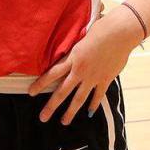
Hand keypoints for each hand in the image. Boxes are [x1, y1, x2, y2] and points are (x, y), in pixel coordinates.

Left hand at [29, 9, 141, 124]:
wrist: (118, 33)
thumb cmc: (100, 28)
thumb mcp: (81, 35)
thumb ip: (74, 46)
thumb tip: (69, 46)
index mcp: (72, 57)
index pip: (52, 74)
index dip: (40, 84)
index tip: (31, 93)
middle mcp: (80, 70)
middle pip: (62, 91)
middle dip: (51, 106)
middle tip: (43, 117)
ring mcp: (93, 77)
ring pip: (79, 98)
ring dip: (70, 111)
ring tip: (64, 122)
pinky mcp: (106, 79)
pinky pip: (98, 95)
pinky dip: (93, 104)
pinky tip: (89, 112)